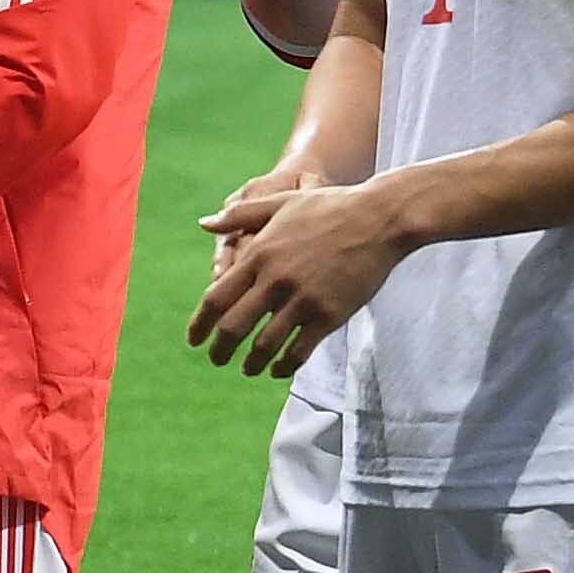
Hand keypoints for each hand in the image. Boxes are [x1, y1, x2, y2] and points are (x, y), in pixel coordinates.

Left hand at [189, 176, 410, 373]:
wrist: (380, 219)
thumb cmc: (330, 207)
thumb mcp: (281, 203)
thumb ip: (240, 215)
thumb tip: (203, 223)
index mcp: (259, 254)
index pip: (216, 299)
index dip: (200, 324)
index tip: (193, 340)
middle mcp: (275, 280)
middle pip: (233, 327)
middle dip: (220, 350)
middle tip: (216, 359)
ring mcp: (302, 300)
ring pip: (264, 346)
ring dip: (252, 363)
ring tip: (248, 369)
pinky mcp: (328, 315)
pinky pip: (298, 351)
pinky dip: (284, 366)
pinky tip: (279, 369)